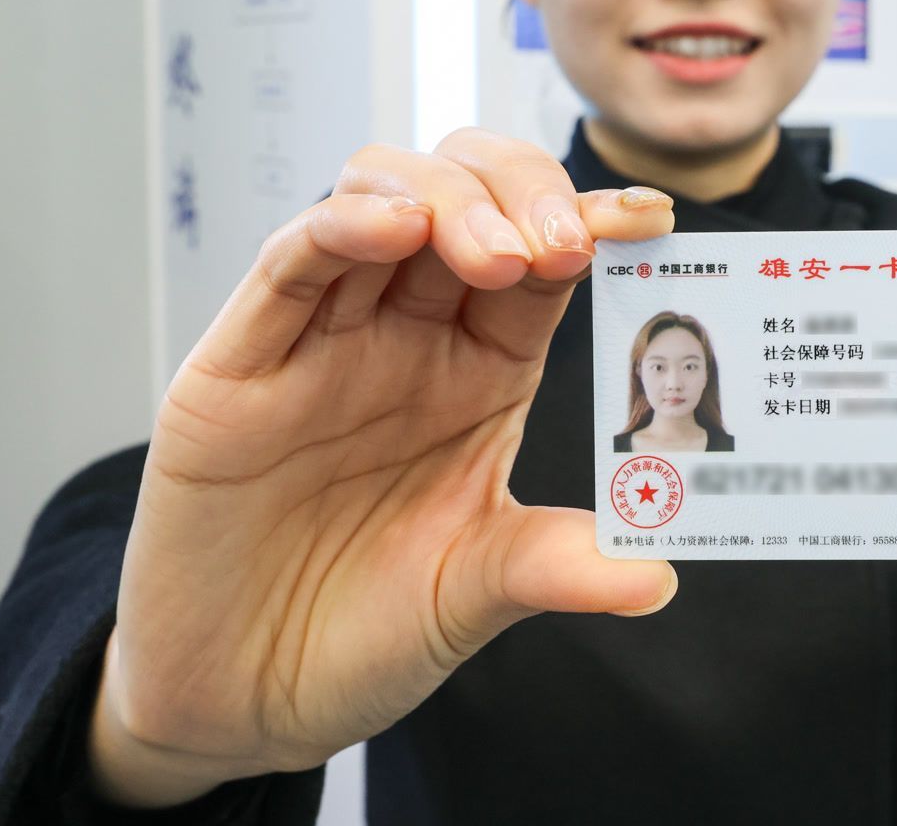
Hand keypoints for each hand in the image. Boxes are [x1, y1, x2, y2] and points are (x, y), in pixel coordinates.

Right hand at [89, 132, 678, 805]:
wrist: (241, 702)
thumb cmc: (361, 632)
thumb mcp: (477, 596)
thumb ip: (559, 567)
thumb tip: (660, 578)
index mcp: (483, 368)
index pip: (544, 259)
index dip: (591, 222)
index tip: (649, 218)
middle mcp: (407, 335)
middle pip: (468, 197)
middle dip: (523, 193)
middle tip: (563, 244)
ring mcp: (322, 340)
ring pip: (380, 198)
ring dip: (447, 198)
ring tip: (498, 255)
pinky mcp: (237, 365)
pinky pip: (288, 264)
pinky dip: (343, 225)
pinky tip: (396, 228)